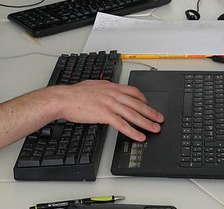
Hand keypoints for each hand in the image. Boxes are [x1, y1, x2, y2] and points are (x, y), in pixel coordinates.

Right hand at [49, 80, 163, 141]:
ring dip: (146, 122)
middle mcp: (113, 94)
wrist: (64, 99)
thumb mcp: (93, 86)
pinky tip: (139, 136)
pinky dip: (133, 131)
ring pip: (133, 114)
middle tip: (160, 118)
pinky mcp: (104, 115)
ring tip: (155, 128)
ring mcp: (110, 104)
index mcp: (111, 86)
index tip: (148, 105)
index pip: (133, 92)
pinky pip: (122, 125)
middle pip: (137, 104)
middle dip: (151, 112)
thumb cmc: (75, 94)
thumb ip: (104, 89)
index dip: (144, 100)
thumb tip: (108, 91)